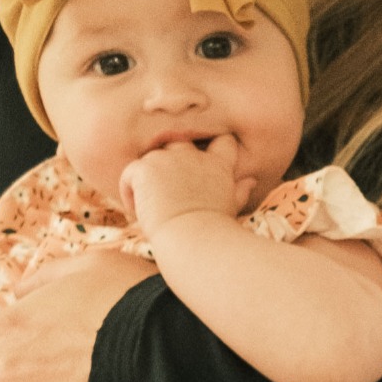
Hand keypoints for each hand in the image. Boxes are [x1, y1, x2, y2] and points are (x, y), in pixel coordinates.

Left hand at [121, 135, 241, 235]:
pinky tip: (139, 213)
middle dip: (172, 161)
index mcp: (217, 165)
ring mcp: (166, 159)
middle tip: (167, 189)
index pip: (222, 141)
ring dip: (149, 180)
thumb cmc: (215, 231)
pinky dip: (130, 193)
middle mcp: (193, 156)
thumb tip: (251, 182)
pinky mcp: (144, 168)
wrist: (193, 239)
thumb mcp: (230, 207)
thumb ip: (240, 191)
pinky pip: (129, 175)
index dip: (214, 147)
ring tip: (152, 207)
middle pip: (180, 144)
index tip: (204, 165)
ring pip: (151, 160)